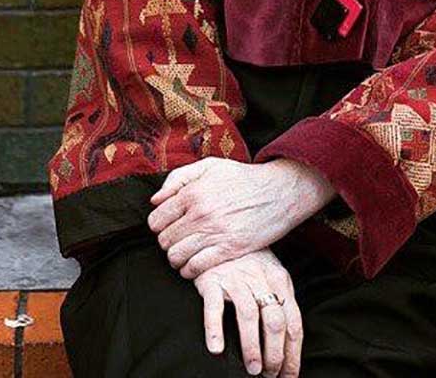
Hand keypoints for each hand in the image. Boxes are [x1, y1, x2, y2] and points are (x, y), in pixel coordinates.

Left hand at [147, 157, 332, 278]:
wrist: (279, 191)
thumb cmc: (244, 178)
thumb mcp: (211, 166)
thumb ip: (179, 178)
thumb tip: (156, 199)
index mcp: (193, 192)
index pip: (156, 220)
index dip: (159, 225)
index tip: (168, 226)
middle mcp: (201, 213)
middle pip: (164, 240)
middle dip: (168, 241)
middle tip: (179, 239)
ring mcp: (215, 233)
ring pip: (176, 256)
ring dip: (176, 258)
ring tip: (185, 253)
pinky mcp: (229, 249)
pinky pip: (195, 268)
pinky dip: (189, 270)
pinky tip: (194, 264)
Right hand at [194, 246, 302, 376]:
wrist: (221, 231)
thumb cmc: (249, 260)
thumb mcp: (271, 275)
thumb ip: (280, 301)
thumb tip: (287, 344)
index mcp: (280, 279)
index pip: (293, 321)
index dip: (293, 352)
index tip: (289, 375)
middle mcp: (260, 278)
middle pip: (275, 320)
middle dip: (275, 354)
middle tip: (269, 375)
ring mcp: (236, 278)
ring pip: (249, 316)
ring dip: (252, 347)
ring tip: (252, 369)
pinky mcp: (212, 280)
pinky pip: (214, 306)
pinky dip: (215, 329)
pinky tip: (216, 349)